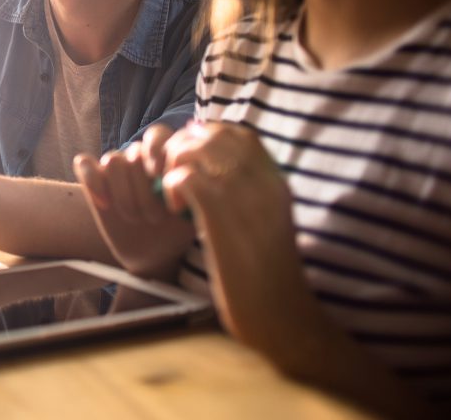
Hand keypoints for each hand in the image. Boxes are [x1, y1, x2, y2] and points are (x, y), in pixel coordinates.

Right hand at [74, 125, 194, 277]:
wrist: (154, 253)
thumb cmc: (176, 229)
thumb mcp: (192, 211)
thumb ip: (191, 190)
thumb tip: (185, 176)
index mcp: (164, 157)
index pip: (157, 135)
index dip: (157, 151)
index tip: (162, 177)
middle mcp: (139, 158)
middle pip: (134, 153)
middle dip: (143, 189)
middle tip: (154, 218)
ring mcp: (116, 170)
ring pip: (112, 161)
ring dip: (124, 193)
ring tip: (134, 217)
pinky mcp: (95, 183)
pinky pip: (84, 165)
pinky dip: (92, 181)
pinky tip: (104, 204)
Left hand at [160, 122, 320, 367]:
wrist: (279, 314)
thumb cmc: (267, 276)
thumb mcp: (269, 224)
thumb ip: (252, 196)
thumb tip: (217, 172)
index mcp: (277, 183)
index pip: (242, 135)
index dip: (210, 137)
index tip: (194, 158)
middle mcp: (262, 182)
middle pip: (215, 134)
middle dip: (186, 146)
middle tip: (175, 175)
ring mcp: (242, 196)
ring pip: (196, 148)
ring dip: (174, 164)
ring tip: (173, 192)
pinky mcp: (219, 215)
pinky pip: (184, 177)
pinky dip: (171, 186)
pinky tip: (174, 208)